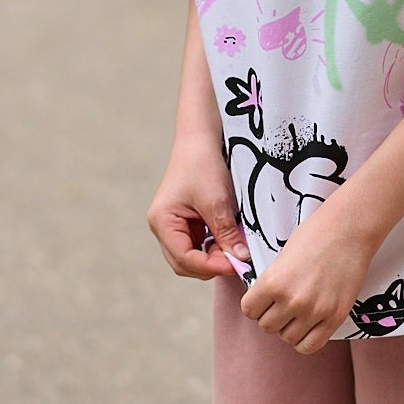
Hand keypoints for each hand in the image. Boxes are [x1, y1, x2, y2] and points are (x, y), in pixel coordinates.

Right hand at [147, 134, 248, 280]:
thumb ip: (227, 233)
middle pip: (185, 264)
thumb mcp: (217, 200)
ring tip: (235, 246)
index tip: (238, 264)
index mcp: (162, 222)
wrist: (200, 138)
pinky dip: (214, 247)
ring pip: (193, 257)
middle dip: (212, 264)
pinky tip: (230, 239)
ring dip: (214, 257)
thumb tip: (241, 261)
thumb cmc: (202, 163)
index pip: (184, 259)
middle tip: (238, 258)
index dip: (212, 266)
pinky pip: (199, 245)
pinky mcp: (186, 223)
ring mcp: (173, 226)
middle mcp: (163, 227)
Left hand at [239, 197, 373, 352]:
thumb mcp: (281, 258)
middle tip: (281, 305)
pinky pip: (311, 345)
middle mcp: (292, 300)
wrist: (348, 231)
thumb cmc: (314, 236)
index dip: (255, 305)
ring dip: (288, 328)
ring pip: (287, 338)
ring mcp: (314, 311)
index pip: (249, 310)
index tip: (262, 301)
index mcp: (273, 282)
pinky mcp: (334, 318)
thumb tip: (263, 303)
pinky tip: (307, 326)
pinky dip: (305, 340)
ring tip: (296, 313)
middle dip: (271, 317)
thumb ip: (271, 283)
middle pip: (267, 327)